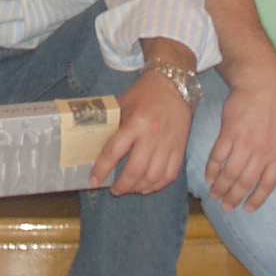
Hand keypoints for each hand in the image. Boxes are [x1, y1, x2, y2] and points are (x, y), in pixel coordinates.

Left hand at [90, 68, 191, 196]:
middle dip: (123, 186)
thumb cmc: (144, 93)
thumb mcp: (123, 104)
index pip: (115, 151)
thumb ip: (112, 125)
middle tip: (114, 190)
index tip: (94, 182)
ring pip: (154, 177)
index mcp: (136, 122)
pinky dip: (158, 185)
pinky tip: (148, 187)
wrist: (174, 85)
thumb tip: (94, 146)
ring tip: (130, 189)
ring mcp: (169, 143)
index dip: (102, 170)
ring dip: (139, 189)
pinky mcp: (181, 148)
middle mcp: (153, 135)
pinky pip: (170, 175)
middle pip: (136, 170)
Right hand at [200, 76, 275, 211]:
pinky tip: (209, 178)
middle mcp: (262, 153)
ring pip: (231, 173)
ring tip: (215, 196)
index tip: (248, 209)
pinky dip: (213, 169)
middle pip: (246, 182)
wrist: (263, 86)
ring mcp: (244, 144)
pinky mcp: (229, 133)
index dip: (257, 199)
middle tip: (227, 207)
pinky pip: (218, 157)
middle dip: (235, 198)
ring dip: (222, 187)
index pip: (268, 185)